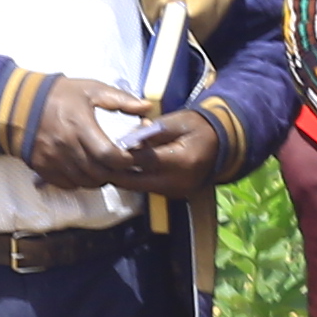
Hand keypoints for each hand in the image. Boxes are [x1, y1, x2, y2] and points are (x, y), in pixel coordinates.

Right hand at [20, 78, 153, 188]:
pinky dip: (79, 182)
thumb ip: (121, 99)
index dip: (124, 161)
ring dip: (98, 179)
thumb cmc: (59, 95)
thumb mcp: (91, 89)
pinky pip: (67, 185)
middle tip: (118, 164)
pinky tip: (83, 171)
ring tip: (103, 168)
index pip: (108, 155)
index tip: (129, 156)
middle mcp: (66, 147)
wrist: (18, 104)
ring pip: (84, 182)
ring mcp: (53, 160)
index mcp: (80, 126)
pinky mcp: (42, 168)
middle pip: (98, 173)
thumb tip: (146, 107)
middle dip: (113, 172)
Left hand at [105, 108, 238, 201]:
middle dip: (115, 173)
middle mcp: (178, 181)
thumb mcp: (177, 120)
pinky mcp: (175, 195)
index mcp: (180, 160)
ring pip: (139, 188)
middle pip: (136, 181)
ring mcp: (177, 191)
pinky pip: (148, 189)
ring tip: (104, 166)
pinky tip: (122, 170)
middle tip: (95, 162)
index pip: (143, 160)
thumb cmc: (198, 127)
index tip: (102, 148)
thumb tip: (127, 138)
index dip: (121, 155)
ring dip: (122, 179)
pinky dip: (134, 180)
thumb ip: (152, 130)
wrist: (222, 144)